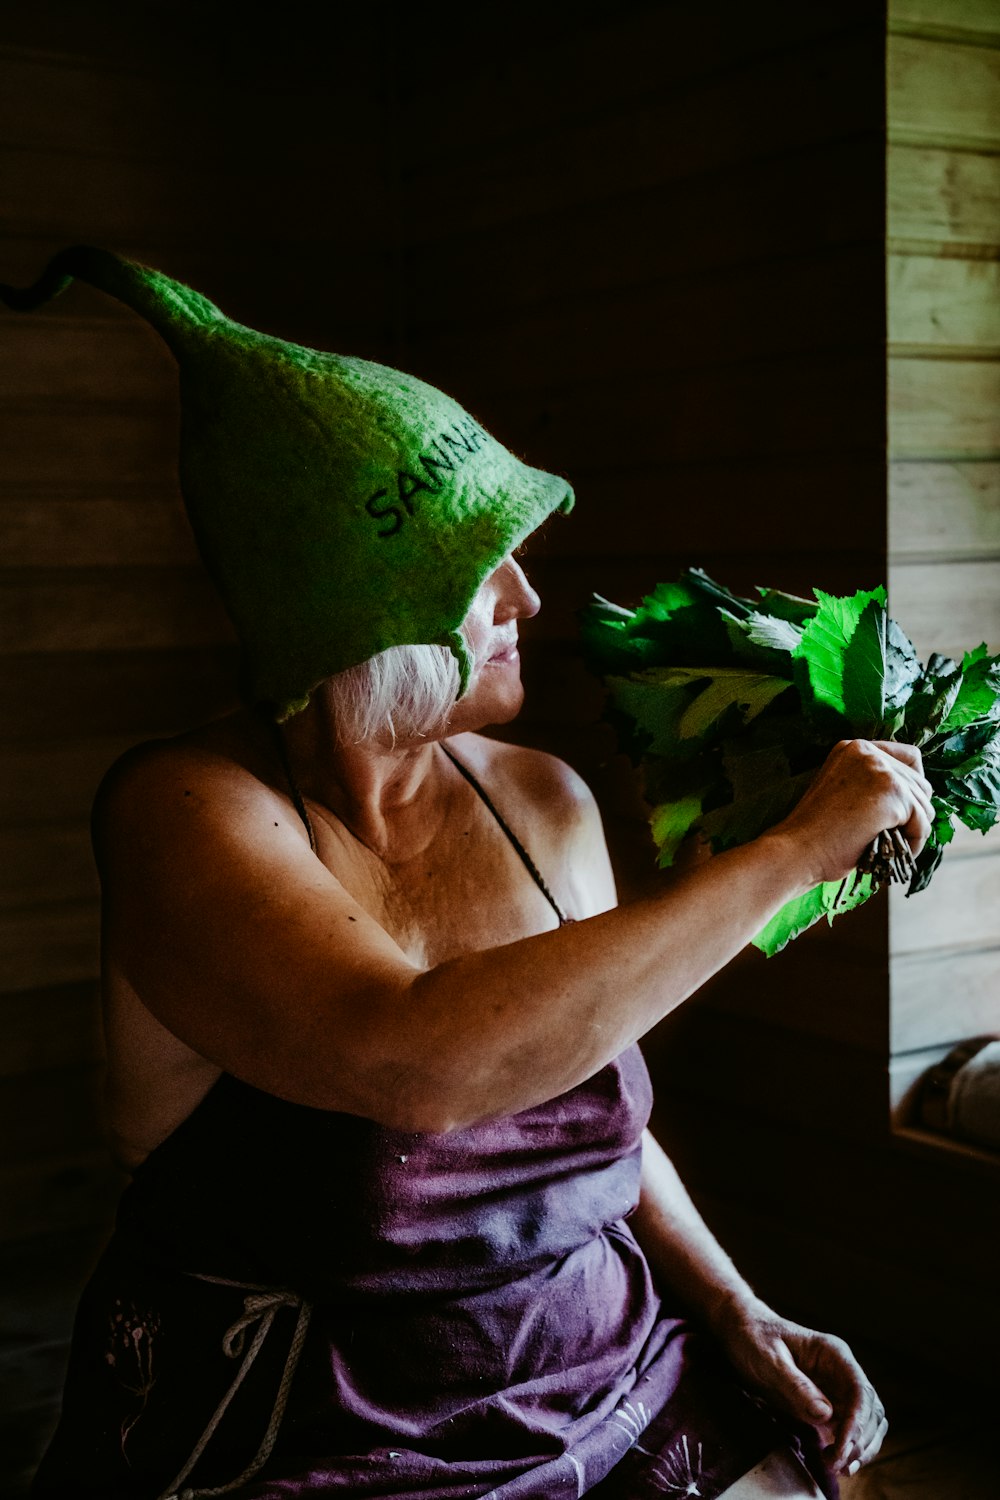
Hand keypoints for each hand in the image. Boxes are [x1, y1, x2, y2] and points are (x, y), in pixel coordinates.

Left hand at [712, 1299, 887, 1475]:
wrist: (741, 1331)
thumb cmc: (754, 1337)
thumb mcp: (769, 1359)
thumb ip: (796, 1385)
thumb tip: (826, 1415)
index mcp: (833, 1353)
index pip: (860, 1390)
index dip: (857, 1423)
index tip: (842, 1447)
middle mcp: (841, 1371)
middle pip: (869, 1410)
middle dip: (860, 1440)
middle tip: (839, 1465)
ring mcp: (836, 1388)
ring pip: (866, 1422)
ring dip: (860, 1447)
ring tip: (841, 1469)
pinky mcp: (826, 1404)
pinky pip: (847, 1428)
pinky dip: (847, 1447)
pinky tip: (833, 1461)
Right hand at [772, 739, 933, 886]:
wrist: (797, 851)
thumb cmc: (816, 834)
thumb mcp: (842, 793)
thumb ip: (870, 783)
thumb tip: (914, 798)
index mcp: (853, 748)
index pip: (908, 757)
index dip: (911, 786)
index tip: (901, 812)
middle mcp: (868, 752)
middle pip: (920, 782)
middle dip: (914, 813)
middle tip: (895, 836)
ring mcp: (881, 770)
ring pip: (924, 803)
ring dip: (914, 830)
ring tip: (894, 848)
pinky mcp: (892, 793)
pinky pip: (922, 822)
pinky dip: (915, 842)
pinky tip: (895, 853)